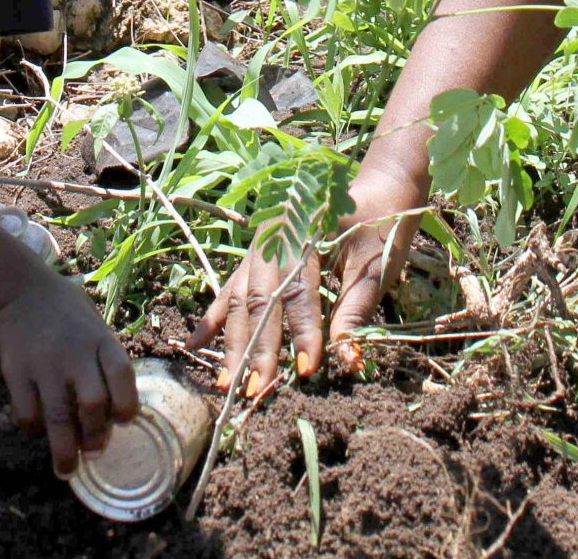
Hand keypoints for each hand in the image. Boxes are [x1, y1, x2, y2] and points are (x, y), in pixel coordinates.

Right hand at [0, 264, 138, 477]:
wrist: (19, 289)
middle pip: (93, 405)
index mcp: (100, 340)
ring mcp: (44, 365)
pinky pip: (27, 413)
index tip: (124, 422)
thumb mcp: (95, 325)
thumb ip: (106, 360)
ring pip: (59, 418)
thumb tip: (116, 409)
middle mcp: (75, 354)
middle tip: (94, 451)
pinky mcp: (16, 372)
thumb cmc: (65, 311)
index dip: (127, 404)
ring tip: (67, 469)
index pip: (122, 374)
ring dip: (65, 451)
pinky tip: (38, 430)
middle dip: (96, 437)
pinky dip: (34, 429)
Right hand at [189, 163, 426, 396]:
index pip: (298, 287)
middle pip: (259, 296)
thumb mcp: (377, 266)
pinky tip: (195, 343)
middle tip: (255, 390)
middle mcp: (273, 233)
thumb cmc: (382, 226)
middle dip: (257, 346)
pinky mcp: (256, 255)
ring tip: (226, 381)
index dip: (301, 329)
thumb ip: (356, 311)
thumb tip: (348, 359)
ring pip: (241, 297)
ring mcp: (260, 244)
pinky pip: (231, 288)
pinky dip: (215, 317)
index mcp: (304, 228)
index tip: (306, 368)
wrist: (379, 188)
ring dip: (233, 341)